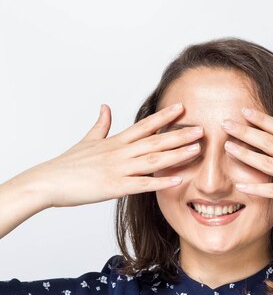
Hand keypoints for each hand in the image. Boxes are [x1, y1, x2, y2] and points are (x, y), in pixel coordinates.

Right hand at [29, 103, 202, 207]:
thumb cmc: (67, 165)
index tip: (182, 108)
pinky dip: (161, 181)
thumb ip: (100, 125)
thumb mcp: (86, 140)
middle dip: (180, 134)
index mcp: (114, 142)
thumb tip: (105, 106)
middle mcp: (119, 152)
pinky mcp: (114, 187)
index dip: (164, 117)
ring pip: (153, 159)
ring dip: (177, 154)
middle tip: (202, 129)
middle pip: (155, 140)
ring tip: (197, 149)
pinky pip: (142, 184)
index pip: (144, 125)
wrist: (48, 181)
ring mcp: (118, 169)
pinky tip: (178, 179)